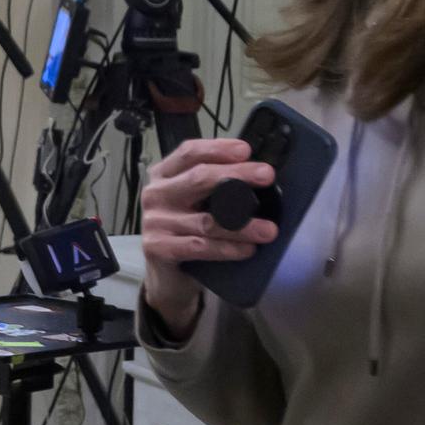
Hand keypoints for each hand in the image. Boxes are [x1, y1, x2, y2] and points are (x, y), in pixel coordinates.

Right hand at [137, 137, 277, 333]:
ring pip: (206, 220)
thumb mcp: (196, 203)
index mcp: (164, 175)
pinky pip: (201, 246)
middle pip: (199, 178)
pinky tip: (247, 249)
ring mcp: (155, 222)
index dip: (218, 148)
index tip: (246, 151)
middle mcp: (156, 194)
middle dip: (237, 175)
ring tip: (269, 229)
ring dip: (242, 224)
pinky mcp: (158, 248)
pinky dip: (228, 248)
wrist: (167, 276)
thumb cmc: (186, 232)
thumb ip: (215, 186)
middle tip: (266, 175)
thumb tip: (257, 175)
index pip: (189, 153)